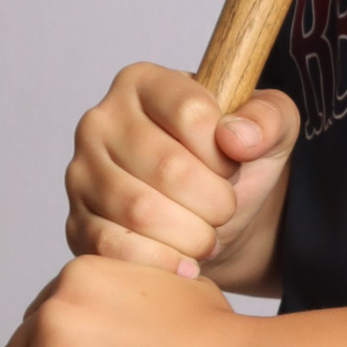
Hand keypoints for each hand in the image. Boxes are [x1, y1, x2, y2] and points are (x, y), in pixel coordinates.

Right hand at [65, 65, 298, 289]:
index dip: (225, 151)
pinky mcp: (76, 222)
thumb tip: (237, 138)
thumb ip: (269, 118)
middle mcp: (101, 121)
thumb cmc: (232, 162)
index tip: (232, 164)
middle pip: (167, 167)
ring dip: (191, 234)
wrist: (210, 217)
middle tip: (225, 210)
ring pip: (140, 211)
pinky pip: (114, 247)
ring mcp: (81, 173)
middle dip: (214, 200)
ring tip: (208, 236)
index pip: (191, 113)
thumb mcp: (270, 129)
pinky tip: (185, 263)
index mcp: (143, 82)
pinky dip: (160, 261)